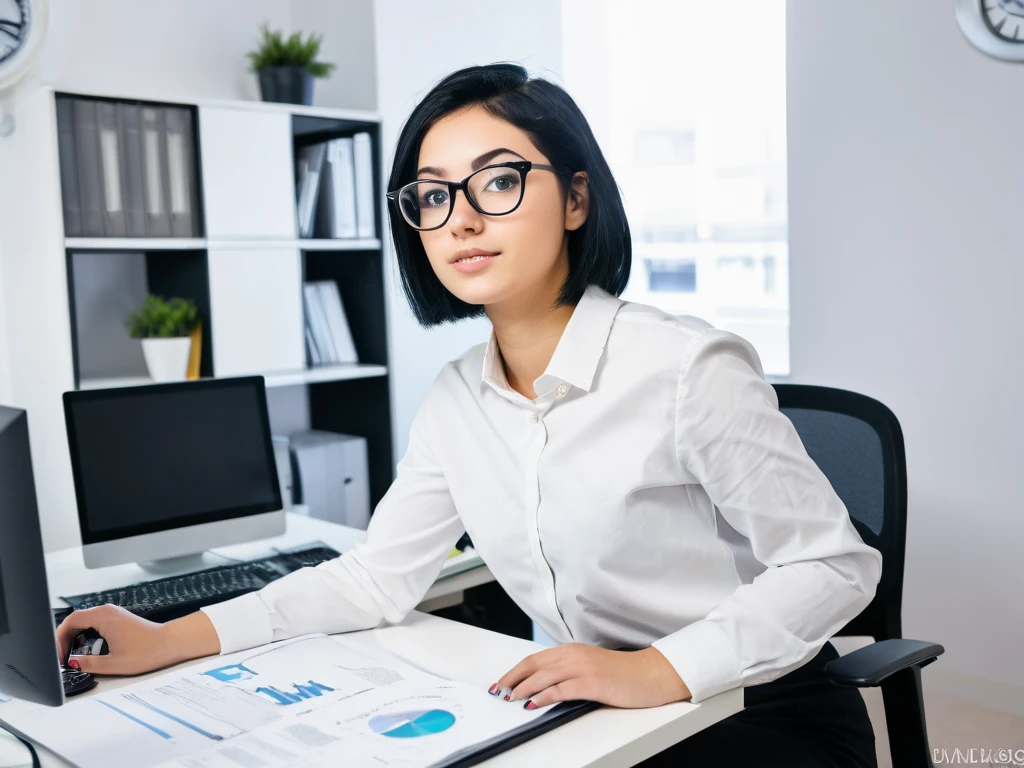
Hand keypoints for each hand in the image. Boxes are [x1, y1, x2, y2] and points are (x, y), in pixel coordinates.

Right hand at [55, 605, 219, 675]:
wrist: (171, 643)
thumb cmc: (148, 651)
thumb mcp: (114, 663)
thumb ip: (88, 664)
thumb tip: (71, 664)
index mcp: (103, 616)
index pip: (70, 621)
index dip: (58, 639)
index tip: (57, 656)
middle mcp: (107, 611)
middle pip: (75, 621)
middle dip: (64, 640)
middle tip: (62, 659)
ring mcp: (113, 614)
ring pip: (84, 622)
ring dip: (75, 638)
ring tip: (72, 657)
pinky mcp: (118, 619)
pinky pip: (94, 624)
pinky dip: (85, 636)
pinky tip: (86, 651)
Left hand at [489, 643, 690, 709]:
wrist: (649, 675)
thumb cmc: (622, 674)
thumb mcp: (590, 667)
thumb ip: (569, 671)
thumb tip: (544, 686)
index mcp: (572, 650)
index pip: (536, 658)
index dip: (516, 670)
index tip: (502, 681)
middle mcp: (574, 655)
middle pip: (534, 664)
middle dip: (512, 678)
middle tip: (498, 690)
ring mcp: (583, 668)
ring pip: (544, 675)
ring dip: (523, 687)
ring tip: (510, 697)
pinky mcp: (592, 683)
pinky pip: (562, 689)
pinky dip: (544, 695)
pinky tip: (534, 703)